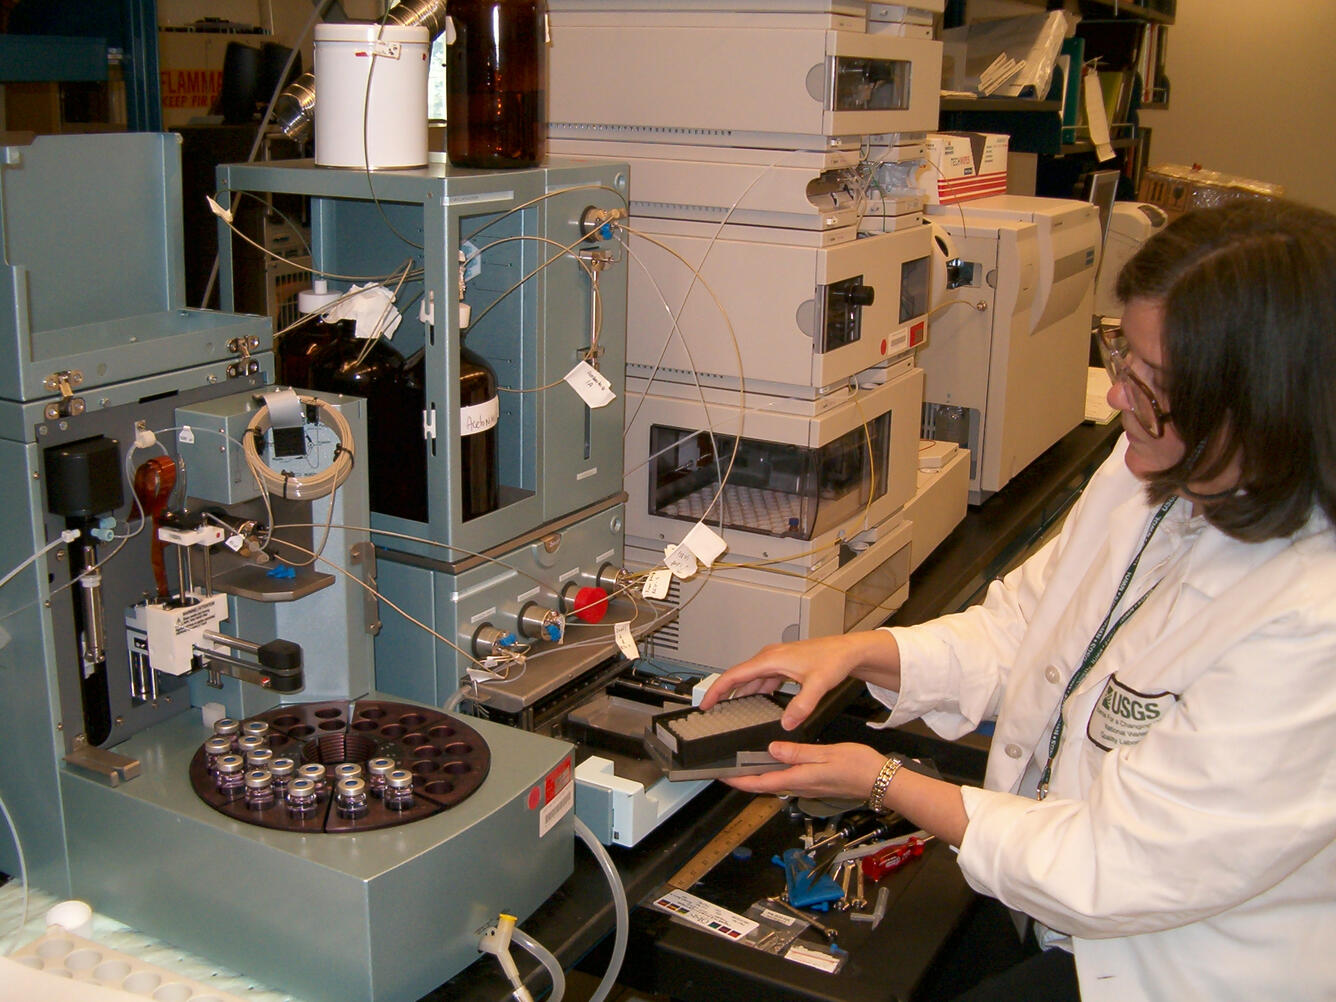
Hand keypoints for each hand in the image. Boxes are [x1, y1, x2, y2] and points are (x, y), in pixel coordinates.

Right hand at [700, 631, 900, 730]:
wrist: (847, 650)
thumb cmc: (833, 658)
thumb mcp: (817, 685)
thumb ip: (801, 705)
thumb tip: (786, 722)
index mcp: (771, 659)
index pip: (734, 675)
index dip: (716, 690)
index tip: (705, 704)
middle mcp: (770, 658)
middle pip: (738, 677)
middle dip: (723, 693)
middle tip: (712, 711)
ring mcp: (776, 661)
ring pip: (750, 679)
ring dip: (740, 693)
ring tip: (731, 710)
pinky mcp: (783, 666)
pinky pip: (761, 679)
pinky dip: (754, 691)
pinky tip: (757, 703)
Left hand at [721, 741, 885, 803]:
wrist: (881, 781)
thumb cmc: (858, 768)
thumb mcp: (826, 754)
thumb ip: (797, 752)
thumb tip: (773, 749)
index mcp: (800, 779)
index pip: (761, 783)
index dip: (739, 782)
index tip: (723, 777)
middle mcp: (801, 787)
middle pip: (765, 785)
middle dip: (744, 780)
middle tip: (728, 770)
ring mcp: (808, 787)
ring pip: (776, 783)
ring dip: (759, 777)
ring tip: (745, 765)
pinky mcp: (815, 784)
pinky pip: (789, 780)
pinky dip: (776, 773)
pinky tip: (776, 762)